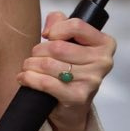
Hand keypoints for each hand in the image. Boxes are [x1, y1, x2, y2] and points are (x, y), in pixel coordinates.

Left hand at [19, 10, 115, 130]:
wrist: (73, 107)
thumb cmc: (72, 70)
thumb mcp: (71, 42)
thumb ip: (61, 23)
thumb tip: (49, 28)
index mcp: (105, 44)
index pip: (76, 26)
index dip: (56, 29)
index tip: (49, 36)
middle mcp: (103, 62)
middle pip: (58, 47)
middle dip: (39, 50)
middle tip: (35, 56)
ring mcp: (92, 81)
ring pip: (49, 64)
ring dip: (31, 64)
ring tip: (29, 67)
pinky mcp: (78, 97)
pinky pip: (46, 83)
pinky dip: (30, 78)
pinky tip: (25, 77)